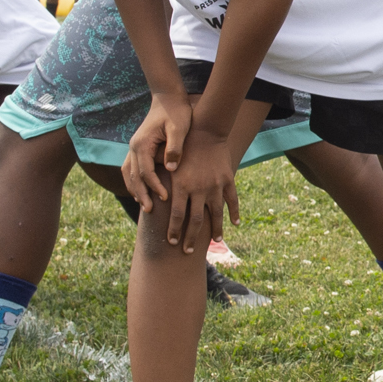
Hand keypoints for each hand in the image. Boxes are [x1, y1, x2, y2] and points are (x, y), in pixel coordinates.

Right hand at [122, 92, 192, 209]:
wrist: (168, 97)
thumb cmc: (177, 112)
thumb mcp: (179, 128)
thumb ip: (175, 147)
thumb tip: (171, 168)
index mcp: (142, 143)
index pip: (145, 171)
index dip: (154, 186)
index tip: (165, 198)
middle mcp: (134, 146)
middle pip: (133, 176)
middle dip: (142, 194)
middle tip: (150, 211)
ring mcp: (134, 147)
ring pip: (128, 174)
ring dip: (135, 190)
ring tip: (144, 206)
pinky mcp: (138, 148)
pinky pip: (131, 169)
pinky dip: (134, 182)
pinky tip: (142, 192)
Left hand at [158, 125, 241, 249]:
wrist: (204, 130)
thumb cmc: (182, 146)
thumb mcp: (168, 164)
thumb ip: (162, 183)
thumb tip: (147, 200)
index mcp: (181, 187)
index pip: (176, 216)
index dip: (173, 231)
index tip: (171, 242)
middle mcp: (198, 189)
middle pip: (195, 221)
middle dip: (191, 238)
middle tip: (188, 251)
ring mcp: (214, 186)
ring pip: (216, 214)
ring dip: (215, 230)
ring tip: (216, 241)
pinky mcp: (227, 180)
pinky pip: (232, 201)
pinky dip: (234, 213)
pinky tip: (235, 224)